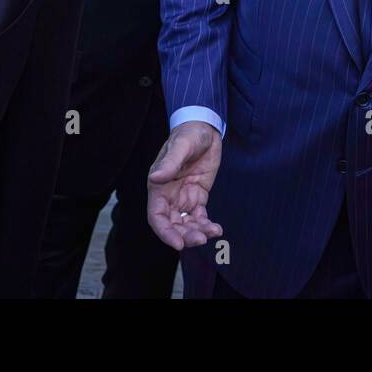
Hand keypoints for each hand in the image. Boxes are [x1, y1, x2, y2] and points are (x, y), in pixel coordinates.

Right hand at [147, 121, 223, 249]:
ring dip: (197, 232)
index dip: (165, 232)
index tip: (178, 244)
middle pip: (172, 224)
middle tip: (201, 239)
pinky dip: (206, 225)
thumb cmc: (188, 134)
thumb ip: (169, 163)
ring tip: (213, 233)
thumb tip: (155, 178)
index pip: (157, 216)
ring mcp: (183, 197)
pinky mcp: (198, 197)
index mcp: (158, 186)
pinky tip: (216, 229)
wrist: (204, 128)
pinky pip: (200, 217)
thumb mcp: (180, 146)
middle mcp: (169, 196)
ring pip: (186, 224)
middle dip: (185, 235)